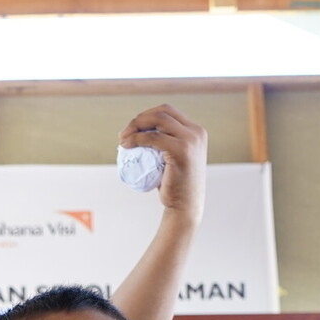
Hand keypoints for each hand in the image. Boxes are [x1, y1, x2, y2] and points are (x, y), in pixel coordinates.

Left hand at [119, 105, 206, 221]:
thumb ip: (165, 145)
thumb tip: (139, 133)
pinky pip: (153, 138)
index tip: (132, 129)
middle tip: (124, 133)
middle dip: (140, 118)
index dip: (147, 115)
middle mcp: (196, 132)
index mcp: (196, 131)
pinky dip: (136, 138)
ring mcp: (191, 140)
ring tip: (122, 139)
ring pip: (158, 120)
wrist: (185, 208)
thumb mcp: (173, 160)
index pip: (168, 111)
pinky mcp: (182, 151)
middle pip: (162, 111)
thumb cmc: (175, 187)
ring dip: (136, 125)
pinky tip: (126, 145)